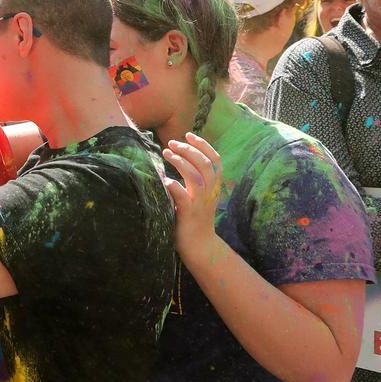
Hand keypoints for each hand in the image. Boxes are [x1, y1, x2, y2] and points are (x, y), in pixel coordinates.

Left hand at [161, 132, 223, 259]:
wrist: (200, 246)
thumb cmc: (195, 219)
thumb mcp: (201, 196)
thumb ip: (195, 179)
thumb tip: (180, 158)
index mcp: (214, 187)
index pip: (215, 160)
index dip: (204, 145)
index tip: (189, 135)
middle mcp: (210, 192)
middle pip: (205, 164)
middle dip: (188, 149)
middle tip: (171, 142)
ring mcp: (200, 203)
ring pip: (195, 176)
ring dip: (180, 162)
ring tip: (166, 153)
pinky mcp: (189, 214)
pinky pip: (183, 197)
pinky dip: (174, 187)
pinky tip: (165, 180)